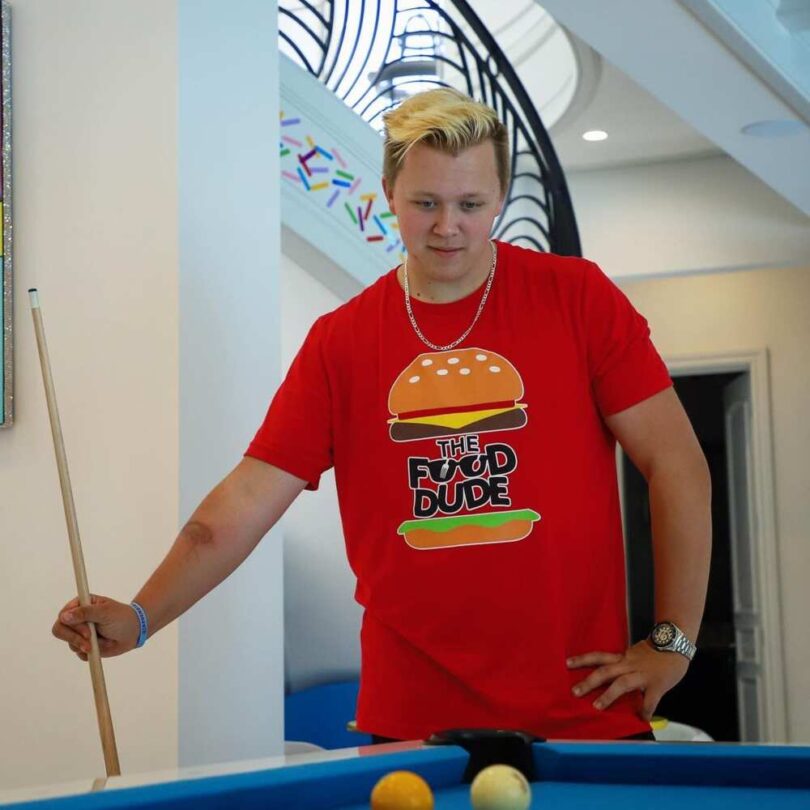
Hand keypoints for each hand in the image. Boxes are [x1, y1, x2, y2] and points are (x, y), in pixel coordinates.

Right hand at [52, 595, 140, 660]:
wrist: (133, 632)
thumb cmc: (122, 617)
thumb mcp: (105, 612)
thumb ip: (85, 613)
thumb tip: (64, 616)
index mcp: (81, 604)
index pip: (63, 615)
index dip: (72, 625)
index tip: (88, 632)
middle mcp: (78, 618)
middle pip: (60, 630)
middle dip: (75, 638)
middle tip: (90, 642)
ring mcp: (80, 633)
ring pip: (70, 643)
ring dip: (84, 645)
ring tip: (101, 643)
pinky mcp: (84, 645)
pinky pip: (78, 653)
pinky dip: (88, 652)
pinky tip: (100, 647)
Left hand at [567, 640, 688, 721]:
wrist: (676, 644)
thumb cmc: (656, 650)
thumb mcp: (635, 654)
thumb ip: (624, 664)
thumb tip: (611, 676)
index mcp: (623, 657)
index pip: (599, 656)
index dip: (583, 659)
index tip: (567, 663)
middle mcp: (629, 664)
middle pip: (605, 671)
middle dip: (589, 682)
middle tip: (574, 691)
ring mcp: (642, 675)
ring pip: (622, 684)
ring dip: (608, 695)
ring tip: (596, 707)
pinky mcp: (657, 684)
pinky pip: (650, 700)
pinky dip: (645, 710)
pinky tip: (642, 719)